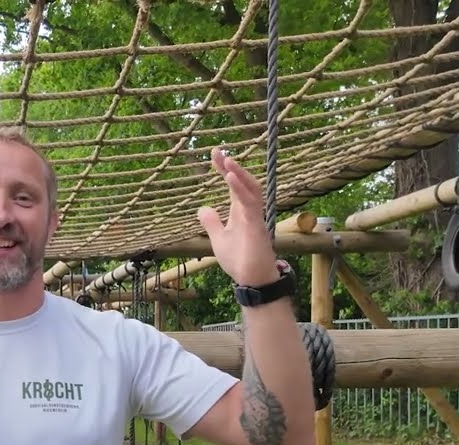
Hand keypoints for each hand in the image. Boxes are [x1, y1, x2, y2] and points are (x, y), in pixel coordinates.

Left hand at [197, 149, 280, 286]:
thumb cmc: (239, 259)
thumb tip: (202, 208)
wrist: (251, 279)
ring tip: (226, 160)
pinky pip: (250, 203)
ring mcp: (254, 217)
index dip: (224, 169)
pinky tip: (231, 178)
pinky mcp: (256, 226)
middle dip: (231, 166)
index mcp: (240, 211)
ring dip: (238, 174)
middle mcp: (249, 210)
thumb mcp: (218, 238)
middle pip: (242, 182)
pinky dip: (240, 190)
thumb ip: (211, 223)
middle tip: (218, 151)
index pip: (232, 185)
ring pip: (250, 189)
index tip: (214, 154)